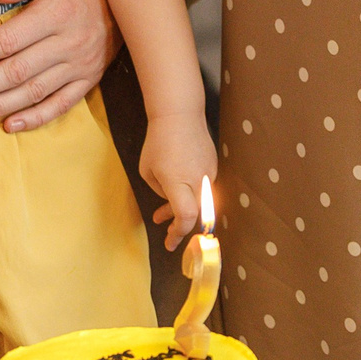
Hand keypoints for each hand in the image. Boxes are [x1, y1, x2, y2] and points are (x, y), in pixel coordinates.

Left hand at [138, 111, 216, 249]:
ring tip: (162, 213)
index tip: (169, 243)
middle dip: (180, 227)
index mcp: (178, 182)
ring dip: (182, 210)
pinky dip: (190, 196)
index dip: (178, 233)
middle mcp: (197, 180)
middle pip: (195, 215)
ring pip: (199, 203)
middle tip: (167, 233)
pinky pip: (202, 190)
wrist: (180, 116)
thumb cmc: (159, 142)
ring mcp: (208, 174)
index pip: (185, 216)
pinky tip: (175, 194)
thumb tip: (169, 204)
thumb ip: (161, 191)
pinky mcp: (213, 168)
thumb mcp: (148, 171)